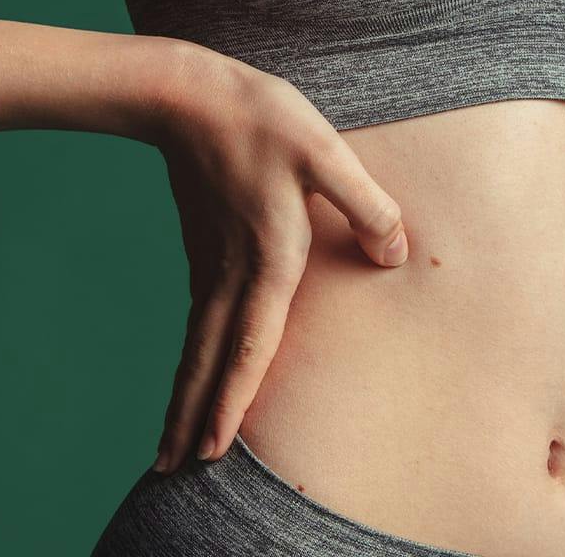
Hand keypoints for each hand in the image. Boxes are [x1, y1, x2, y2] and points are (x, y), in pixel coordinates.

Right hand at [146, 44, 409, 472]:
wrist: (188, 94)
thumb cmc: (262, 119)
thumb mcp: (326, 152)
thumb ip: (366, 204)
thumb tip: (396, 254)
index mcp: (268, 255)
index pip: (248, 344)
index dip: (232, 399)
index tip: (213, 450)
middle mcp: (232, 270)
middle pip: (207, 358)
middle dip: (190, 417)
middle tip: (168, 470)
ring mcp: (209, 260)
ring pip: (196, 341)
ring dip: (184, 392)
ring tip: (171, 438)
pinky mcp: (202, 246)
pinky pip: (196, 316)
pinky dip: (190, 354)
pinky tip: (193, 365)